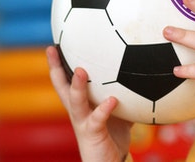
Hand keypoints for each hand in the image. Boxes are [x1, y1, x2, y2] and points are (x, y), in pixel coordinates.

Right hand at [47, 46, 132, 161]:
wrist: (109, 161)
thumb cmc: (113, 133)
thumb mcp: (119, 109)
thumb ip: (125, 92)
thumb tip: (141, 71)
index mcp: (81, 103)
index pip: (66, 80)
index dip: (57, 63)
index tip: (53, 44)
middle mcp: (77, 112)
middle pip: (61, 87)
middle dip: (56, 68)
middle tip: (53, 49)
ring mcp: (82, 123)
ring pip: (75, 102)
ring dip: (77, 86)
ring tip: (80, 70)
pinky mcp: (92, 135)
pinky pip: (96, 120)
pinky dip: (104, 110)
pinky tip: (112, 100)